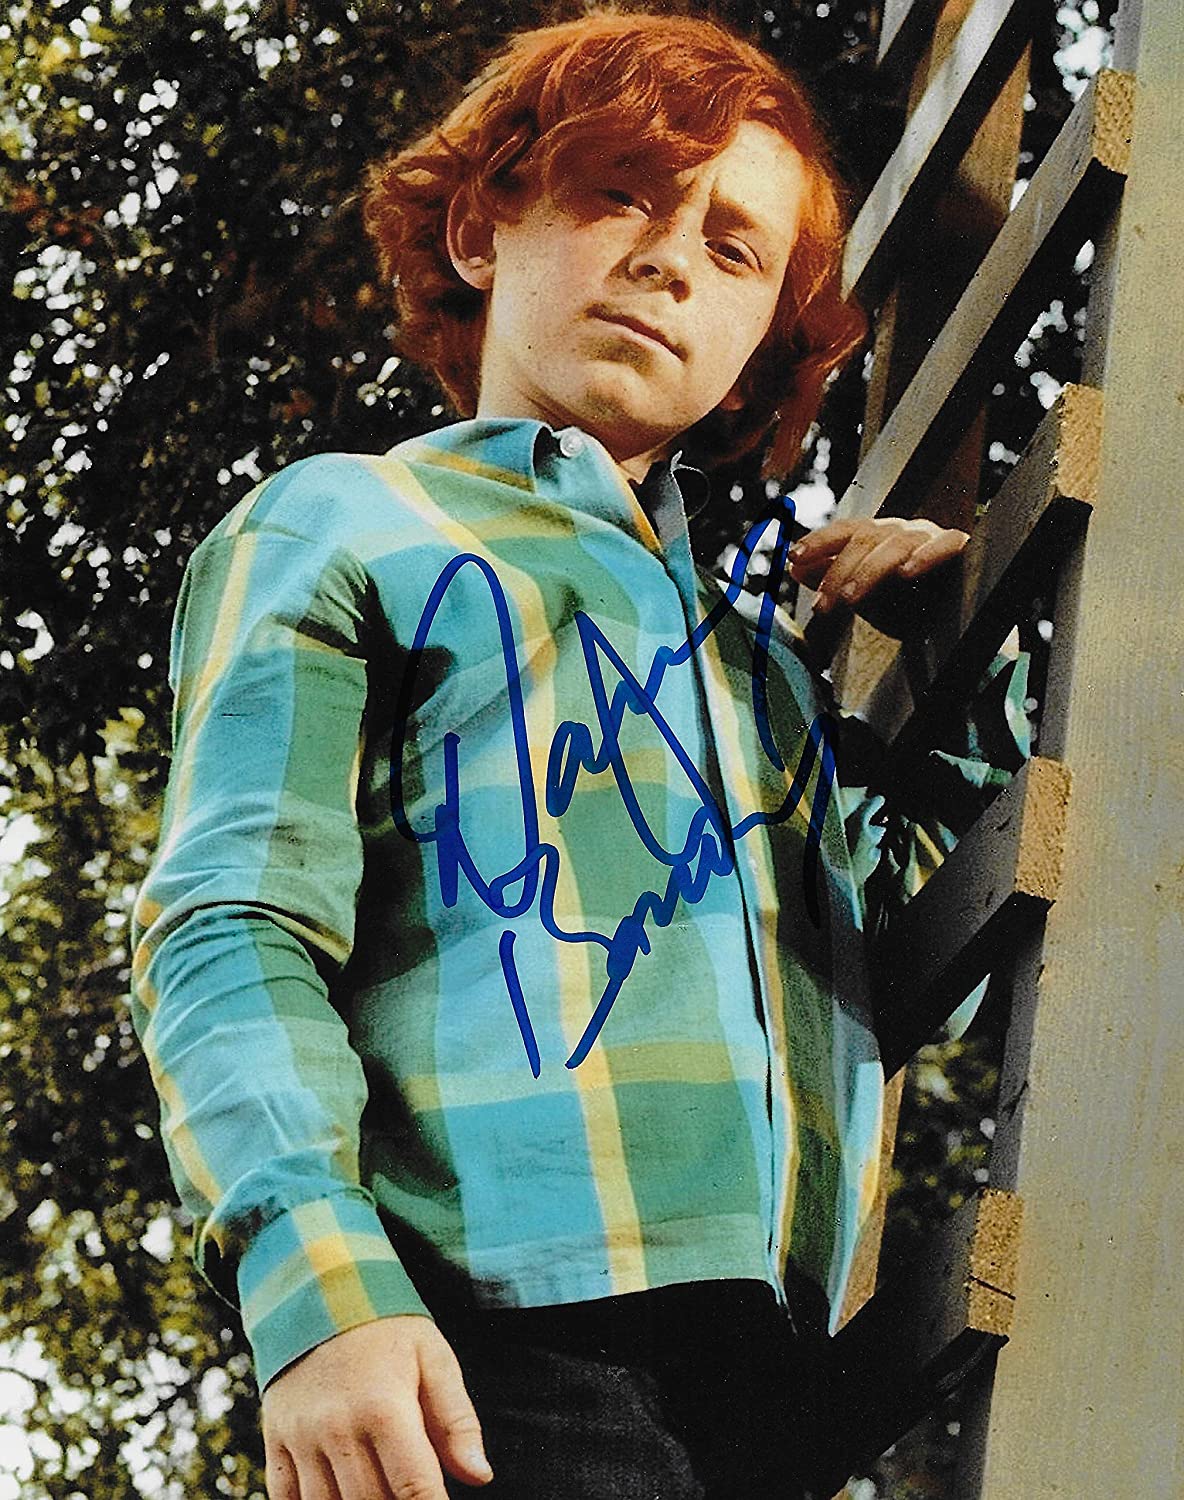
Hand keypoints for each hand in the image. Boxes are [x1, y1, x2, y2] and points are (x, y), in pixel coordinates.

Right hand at [262, 1315, 492, 1498]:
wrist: (320, 1290)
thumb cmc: (386, 1328)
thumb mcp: (433, 1358)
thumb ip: (457, 1420)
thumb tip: (480, 1476)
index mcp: (385, 1407)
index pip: (415, 1489)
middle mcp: (338, 1428)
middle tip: (410, 1489)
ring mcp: (302, 1437)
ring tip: (379, 1488)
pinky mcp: (275, 1439)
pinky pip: (287, 1499)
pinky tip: (337, 1494)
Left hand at [788, 516, 968, 615]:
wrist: (954, 600)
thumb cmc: (904, 593)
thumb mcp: (864, 589)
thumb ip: (831, 575)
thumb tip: (793, 568)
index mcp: (875, 535)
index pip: (843, 531)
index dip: (818, 541)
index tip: (793, 556)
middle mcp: (898, 529)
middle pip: (864, 540)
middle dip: (838, 573)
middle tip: (823, 605)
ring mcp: (927, 535)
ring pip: (895, 545)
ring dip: (870, 572)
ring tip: (852, 598)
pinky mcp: (956, 545)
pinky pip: (943, 545)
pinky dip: (925, 557)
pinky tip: (907, 572)